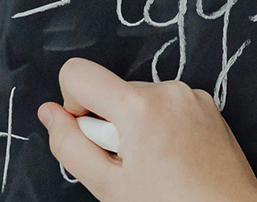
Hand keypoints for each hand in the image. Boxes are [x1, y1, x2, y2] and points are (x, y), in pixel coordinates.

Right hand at [36, 57, 256, 201]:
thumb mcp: (107, 185)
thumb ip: (69, 145)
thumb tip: (49, 114)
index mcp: (139, 107)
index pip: (77, 72)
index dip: (72, 104)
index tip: (91, 134)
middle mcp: (168, 90)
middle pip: (110, 90)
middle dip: (109, 123)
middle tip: (129, 163)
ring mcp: (191, 94)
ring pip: (138, 98)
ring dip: (135, 125)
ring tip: (154, 162)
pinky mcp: (206, 102)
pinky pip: (165, 102)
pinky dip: (159, 124)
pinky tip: (172, 155)